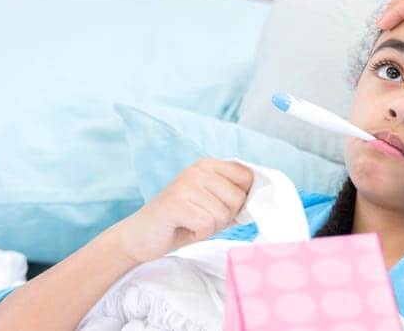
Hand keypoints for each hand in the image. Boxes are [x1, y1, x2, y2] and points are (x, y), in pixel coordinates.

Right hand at [115, 158, 253, 262]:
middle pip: (237, 199)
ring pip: (222, 214)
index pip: (247, 176)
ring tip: (190, 222)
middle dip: (224, 218)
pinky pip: (207, 225)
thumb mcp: (212, 205)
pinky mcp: (175, 202)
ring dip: (209, 227)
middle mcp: (198, 169)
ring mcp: (185, 183)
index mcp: (209, 164)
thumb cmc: (182, 222)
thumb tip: (263, 199)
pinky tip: (183, 228)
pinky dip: (198, 234)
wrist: (140, 237)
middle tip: (201, 218)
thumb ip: (235, 199)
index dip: (242, 200)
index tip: (222, 208)